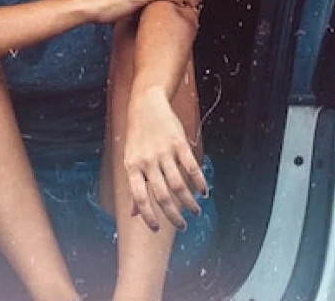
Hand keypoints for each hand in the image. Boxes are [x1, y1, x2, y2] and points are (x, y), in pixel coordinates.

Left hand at [122, 89, 207, 232]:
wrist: (146, 105)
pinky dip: (199, 183)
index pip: (139, 197)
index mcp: (132, 167)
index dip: (147, 216)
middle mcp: (147, 161)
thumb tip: (134, 214)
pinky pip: (191, 168)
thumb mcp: (130, 159)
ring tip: (195, 212)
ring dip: (189, 203)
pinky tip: (204, 192)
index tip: (156, 229)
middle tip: (182, 226)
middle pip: (162, 195)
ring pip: (179, 185)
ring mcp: (164, 152)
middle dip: (173, 215)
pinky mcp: (179, 144)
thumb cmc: (137, 136)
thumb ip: (134, 186)